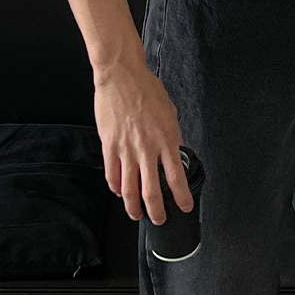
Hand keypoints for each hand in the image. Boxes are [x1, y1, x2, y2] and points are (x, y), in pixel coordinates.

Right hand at [94, 50, 194, 224]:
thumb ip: (173, 134)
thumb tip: (175, 151)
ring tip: (136, 215)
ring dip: (133, 207)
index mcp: (167, 139)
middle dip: (157, 211)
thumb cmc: (146, 88)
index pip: (177, 178)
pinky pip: (112, 174)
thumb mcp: (170, 110)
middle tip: (159, 219)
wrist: (121, 75)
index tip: (185, 207)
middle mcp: (147, 149)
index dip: (182, 197)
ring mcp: (127, 150)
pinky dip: (115, 187)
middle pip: (152, 192)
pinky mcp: (109, 146)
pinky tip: (118, 191)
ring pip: (129, 189)